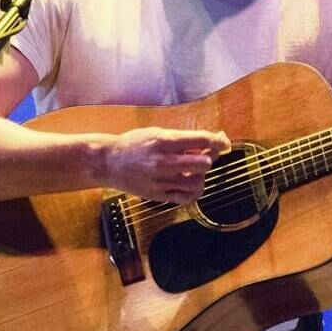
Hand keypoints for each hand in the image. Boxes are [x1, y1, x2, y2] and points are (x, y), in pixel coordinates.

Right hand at [105, 127, 230, 203]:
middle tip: (208, 154)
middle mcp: (163, 162)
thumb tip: (209, 142)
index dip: (218, 141)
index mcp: (163, 141)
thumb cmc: (134, 144)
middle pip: (203, 163)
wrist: (108, 163)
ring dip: (202, 175)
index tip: (223, 142)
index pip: (201, 140)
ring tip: (196, 169)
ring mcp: (161, 181)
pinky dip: (195, 191)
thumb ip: (181, 139)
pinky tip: (191, 183)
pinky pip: (186, 198)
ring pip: (197, 182)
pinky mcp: (158, 195)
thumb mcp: (156, 132)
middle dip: (210, 157)